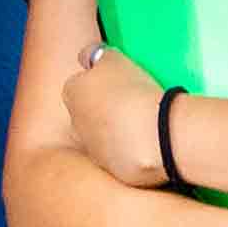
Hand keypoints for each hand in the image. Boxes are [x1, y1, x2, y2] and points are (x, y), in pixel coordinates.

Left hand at [61, 45, 174, 186]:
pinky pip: (124, 157)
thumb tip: (91, 59)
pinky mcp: (113, 169)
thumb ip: (99, 57)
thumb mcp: (114, 58)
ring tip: (148, 125)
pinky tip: (152, 145)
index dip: (104, 81)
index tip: (122, 83)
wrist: (156, 136)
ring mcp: (93, 148)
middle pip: (91, 110)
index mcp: (71, 91)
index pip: (83, 81)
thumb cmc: (134, 93)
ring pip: (107, 135)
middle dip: (108, 108)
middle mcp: (74, 121)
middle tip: (136, 103)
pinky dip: (135, 151)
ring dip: (121, 131)